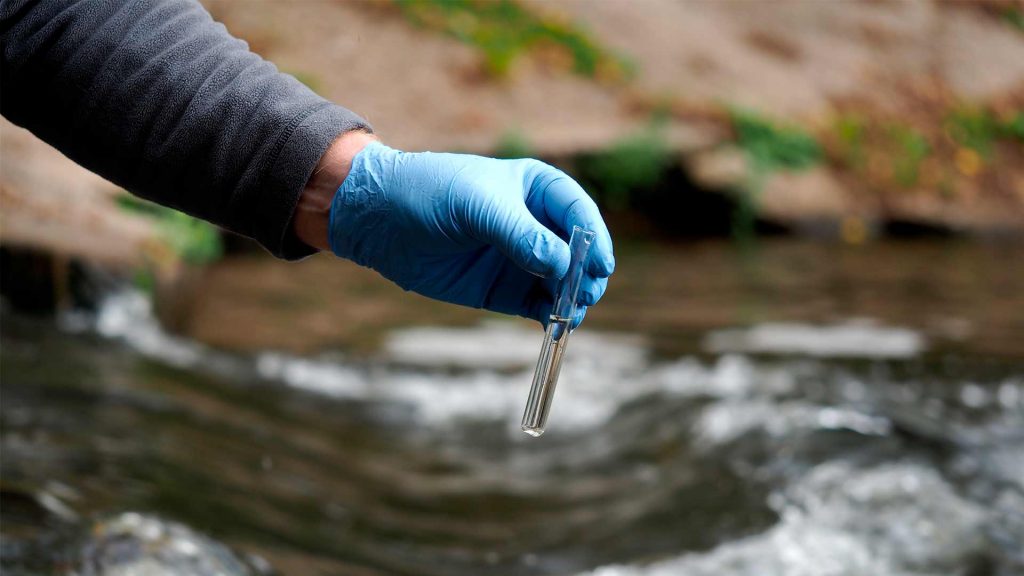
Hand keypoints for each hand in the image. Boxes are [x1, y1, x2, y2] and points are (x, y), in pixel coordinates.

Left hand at [324, 140, 614, 324]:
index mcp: (536, 189)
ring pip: (563, 283)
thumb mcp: (476, 205)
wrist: (379, 220)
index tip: (599, 264)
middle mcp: (535, 224)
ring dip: (572, 299)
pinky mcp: (504, 289)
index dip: (593, 238)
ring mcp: (522, 259)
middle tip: (585, 293)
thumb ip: (520, 234)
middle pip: (578, 252)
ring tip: (569, 313)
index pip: (578, 212)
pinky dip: (551, 316)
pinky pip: (539, 306)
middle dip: (586, 273)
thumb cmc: (428, 193)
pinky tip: (554, 324)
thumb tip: (563, 264)